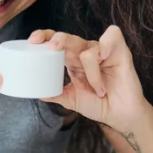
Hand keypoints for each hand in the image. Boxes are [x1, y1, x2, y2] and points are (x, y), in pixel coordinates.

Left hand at [28, 26, 150, 131]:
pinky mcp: (120, 50)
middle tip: (52, 48)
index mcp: (72, 60)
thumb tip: (37, 92)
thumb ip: (55, 94)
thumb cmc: (98, 104)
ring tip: (97, 90)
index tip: (32, 41)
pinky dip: (105, 51)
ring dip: (90, 70)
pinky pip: (109, 40)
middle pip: (68, 38)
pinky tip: (106, 64)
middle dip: (58, 40)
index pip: (56, 41)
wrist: (120, 115)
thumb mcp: (71, 99)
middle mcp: (86, 52)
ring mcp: (103, 50)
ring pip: (88, 47)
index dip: (45, 36)